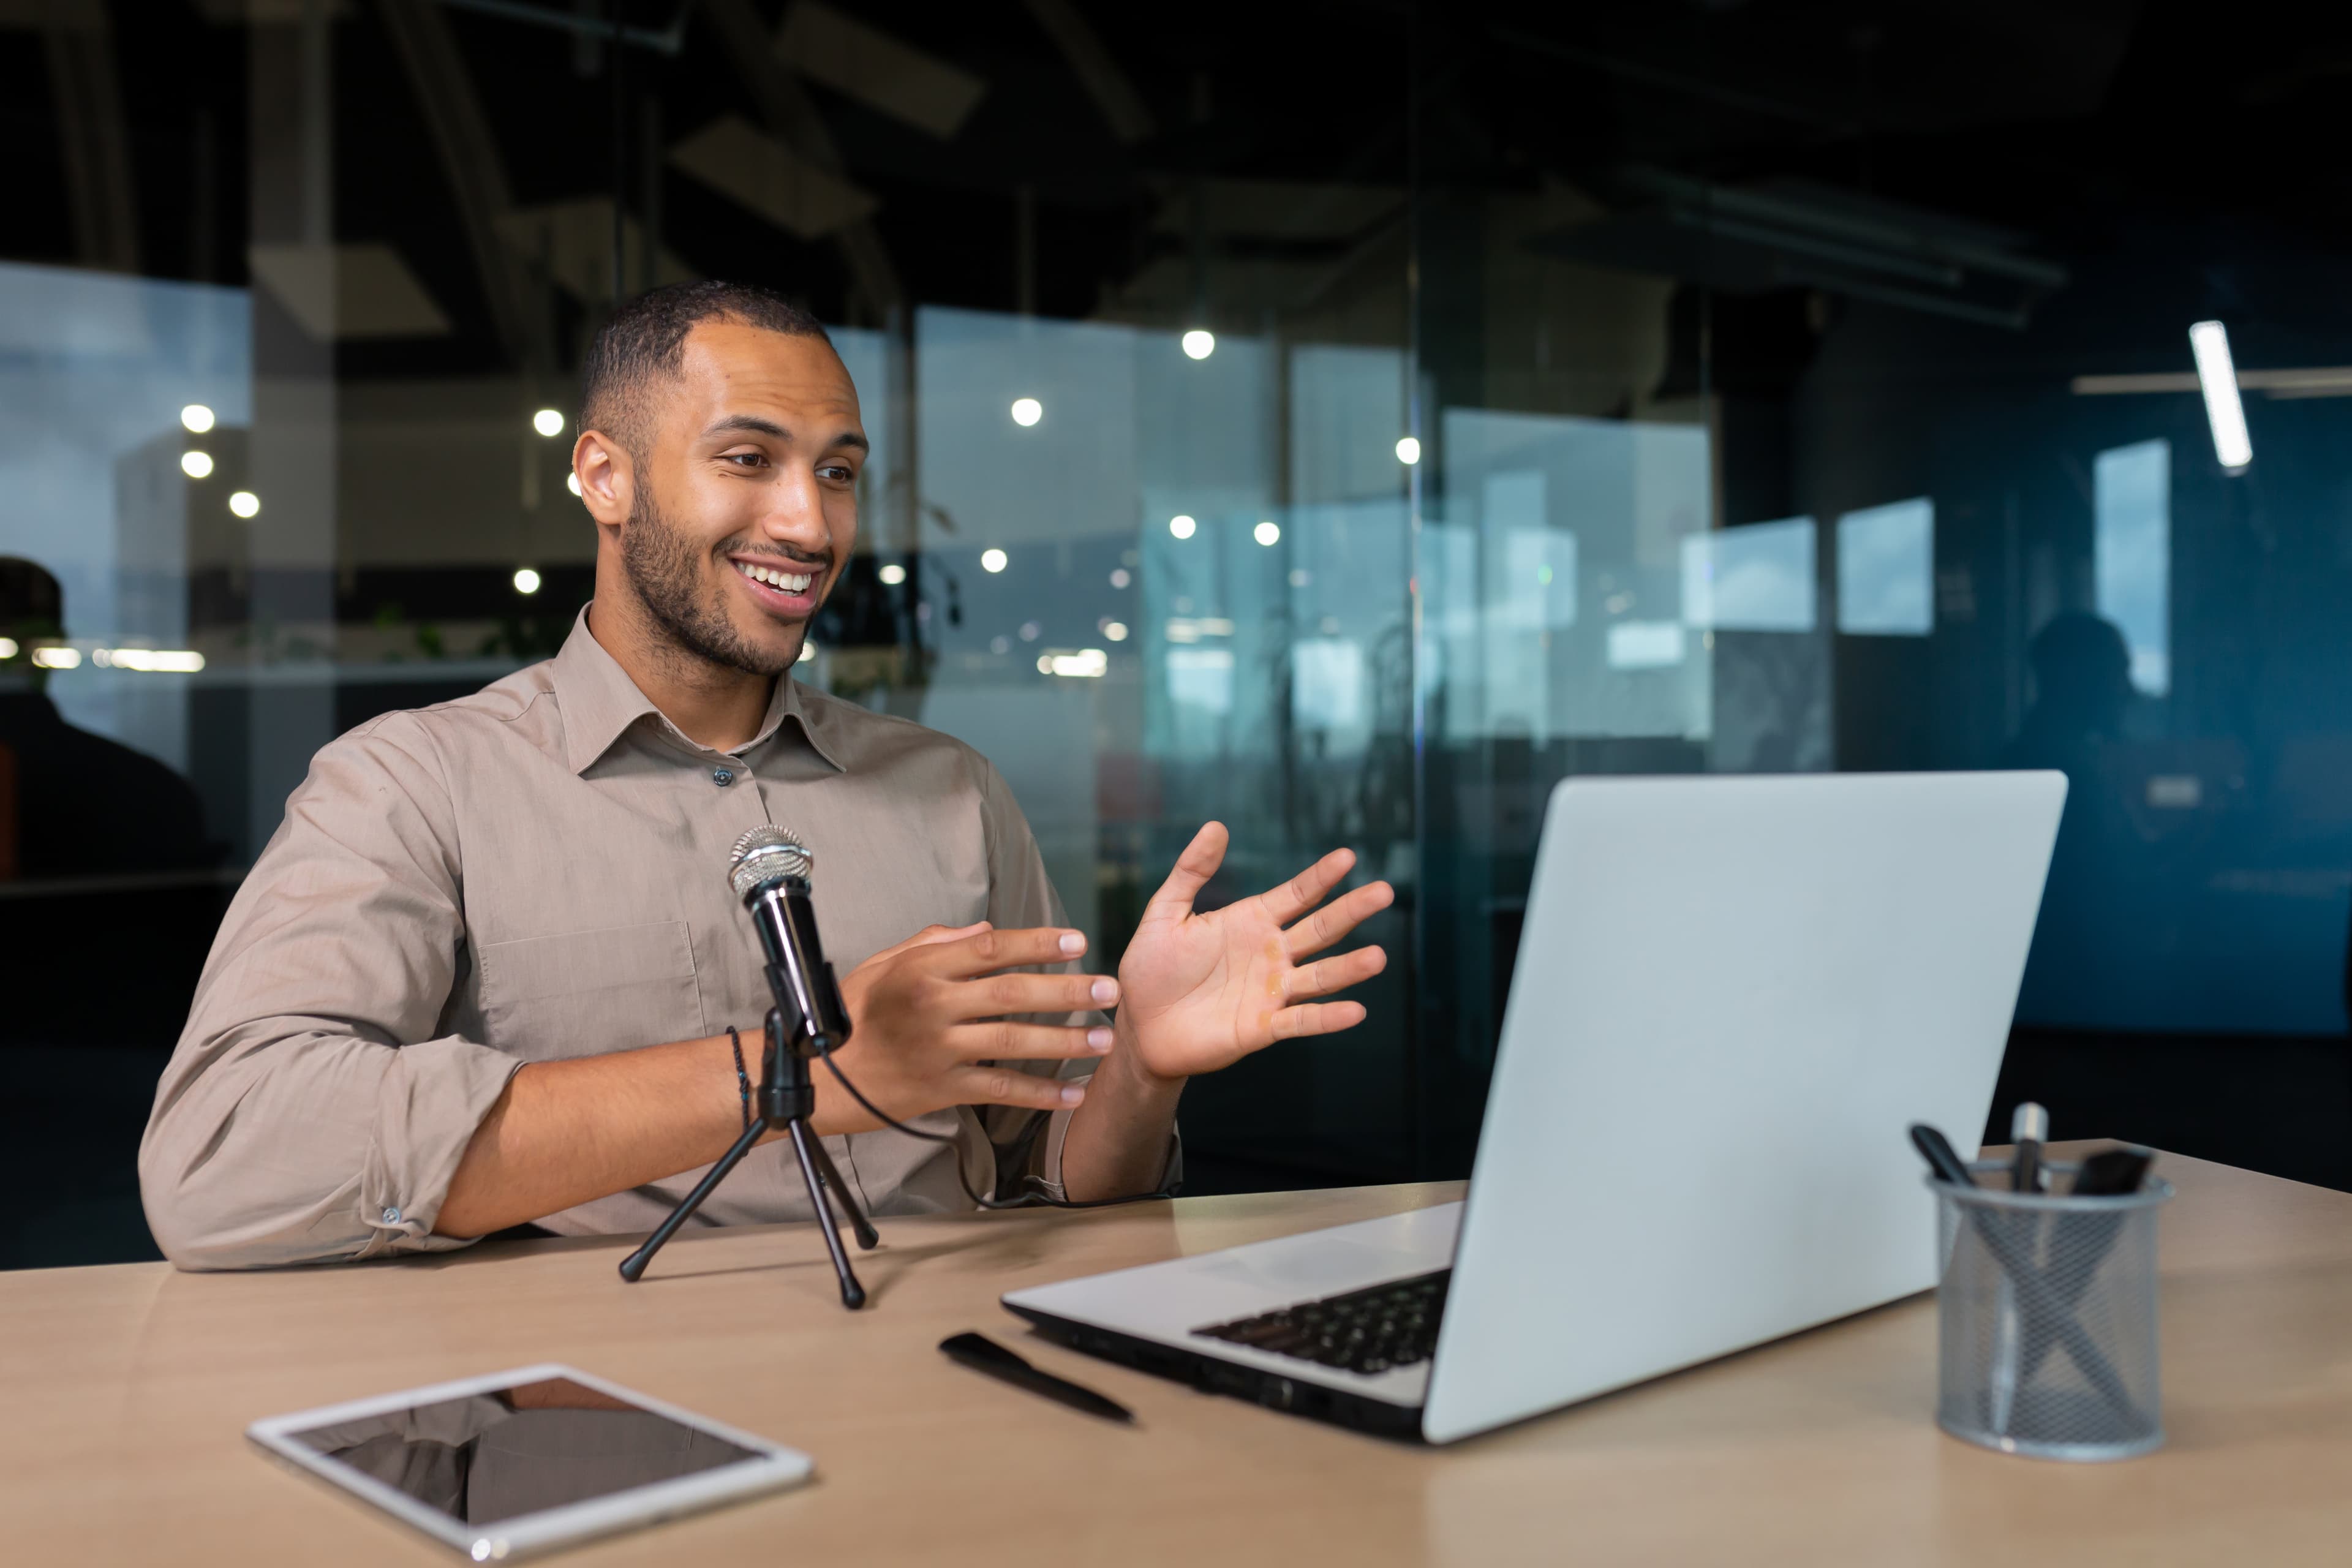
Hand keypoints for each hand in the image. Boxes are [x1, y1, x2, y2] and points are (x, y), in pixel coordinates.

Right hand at [821, 922, 1116, 1133]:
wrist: (822, 1077)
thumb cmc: (853, 1013)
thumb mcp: (886, 963)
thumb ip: (938, 941)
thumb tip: (989, 930)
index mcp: (922, 969)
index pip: (990, 948)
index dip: (1037, 943)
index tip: (1077, 942)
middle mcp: (933, 1006)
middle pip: (1011, 994)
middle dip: (1066, 991)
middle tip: (1108, 990)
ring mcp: (939, 1050)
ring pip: (1012, 1042)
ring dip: (1064, 1041)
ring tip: (1104, 1038)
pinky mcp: (942, 1089)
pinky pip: (1000, 1090)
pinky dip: (1039, 1093)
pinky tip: (1073, 1093)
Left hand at [1114, 823, 1392, 1082]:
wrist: (1138, 1026)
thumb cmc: (1151, 969)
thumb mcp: (1165, 913)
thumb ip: (1191, 872)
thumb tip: (1216, 826)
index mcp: (1252, 921)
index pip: (1297, 894)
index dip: (1321, 876)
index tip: (1347, 856)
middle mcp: (1271, 954)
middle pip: (1320, 929)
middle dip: (1352, 911)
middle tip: (1384, 891)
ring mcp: (1271, 991)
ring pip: (1320, 976)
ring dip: (1349, 967)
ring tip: (1378, 957)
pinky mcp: (1262, 1028)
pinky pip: (1301, 1021)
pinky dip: (1327, 1018)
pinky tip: (1355, 1010)